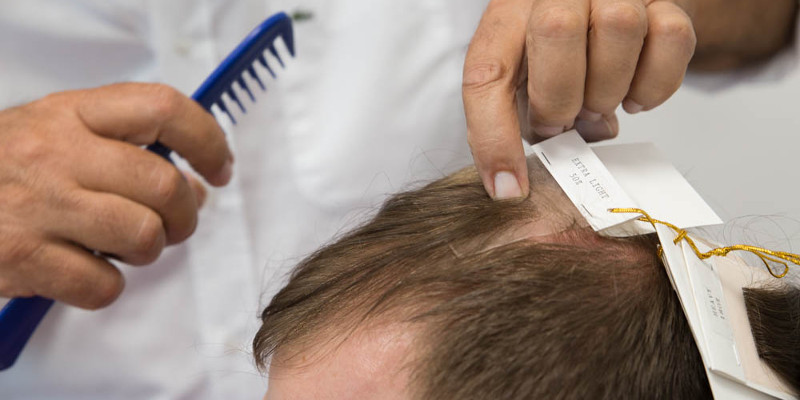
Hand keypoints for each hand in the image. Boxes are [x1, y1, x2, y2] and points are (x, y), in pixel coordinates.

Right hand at [0, 83, 232, 308]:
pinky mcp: (22, 258)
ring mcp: (38, 206)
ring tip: (123, 246)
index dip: (207, 139)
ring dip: (148, 252)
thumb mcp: (55, 131)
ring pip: (143, 236)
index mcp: (71, 114)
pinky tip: (85, 271)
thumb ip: (123, 147)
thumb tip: (197, 186)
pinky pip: (104, 285)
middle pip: (164, 185)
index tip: (220, 167)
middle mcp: (56, 153)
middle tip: (173, 222)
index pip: (162, 108)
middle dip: (185, 214)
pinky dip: (106, 287)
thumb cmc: (3, 168)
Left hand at [464, 0, 695, 198]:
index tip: (509, 188)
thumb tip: (527, 175)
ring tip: (597, 105)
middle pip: (556, 32)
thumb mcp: (522, 77)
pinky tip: (634, 94)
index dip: (493, 138)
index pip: (486, 72)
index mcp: (507, 14)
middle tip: (564, 123)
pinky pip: (672, 37)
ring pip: (619, 28)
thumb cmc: (557, 50)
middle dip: (560, 99)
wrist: (610, 8)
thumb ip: (521, 116)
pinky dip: (654, 84)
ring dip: (608, 90)